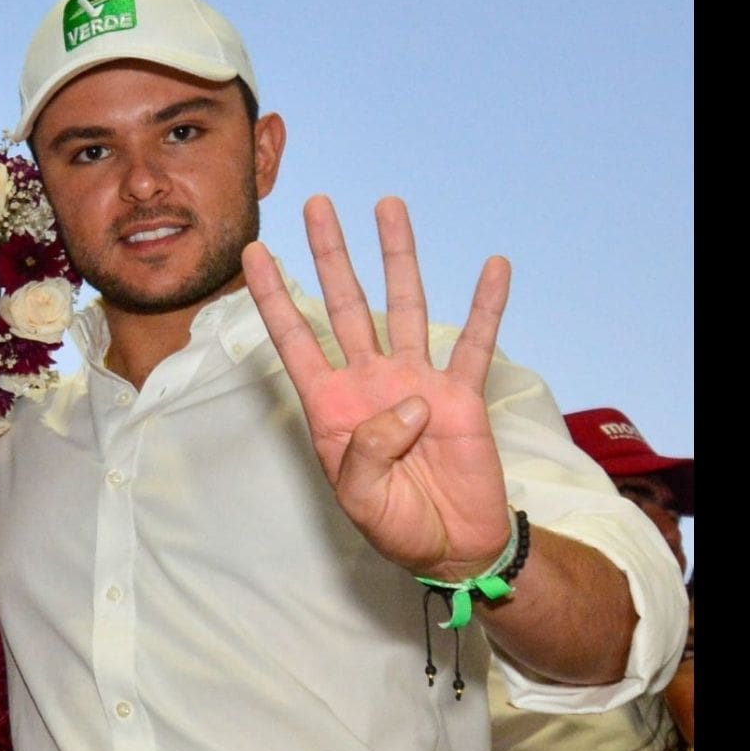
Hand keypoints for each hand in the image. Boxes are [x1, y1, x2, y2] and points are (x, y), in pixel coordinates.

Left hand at [242, 195, 512, 578]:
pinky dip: (488, 306)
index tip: (256, 253)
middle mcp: (370, 382)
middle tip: (316, 203)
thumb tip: (407, 402)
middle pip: (345, 304)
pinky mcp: (461, 395)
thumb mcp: (361, 500)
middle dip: (329, 254)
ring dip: (397, 256)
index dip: (273, 297)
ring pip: (405, 305)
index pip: (295, 340)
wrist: (452, 547)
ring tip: (388, 205)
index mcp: (331, 407)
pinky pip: (476, 344)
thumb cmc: (396, 526)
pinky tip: (494, 267)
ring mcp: (416, 382)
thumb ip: (366, 453)